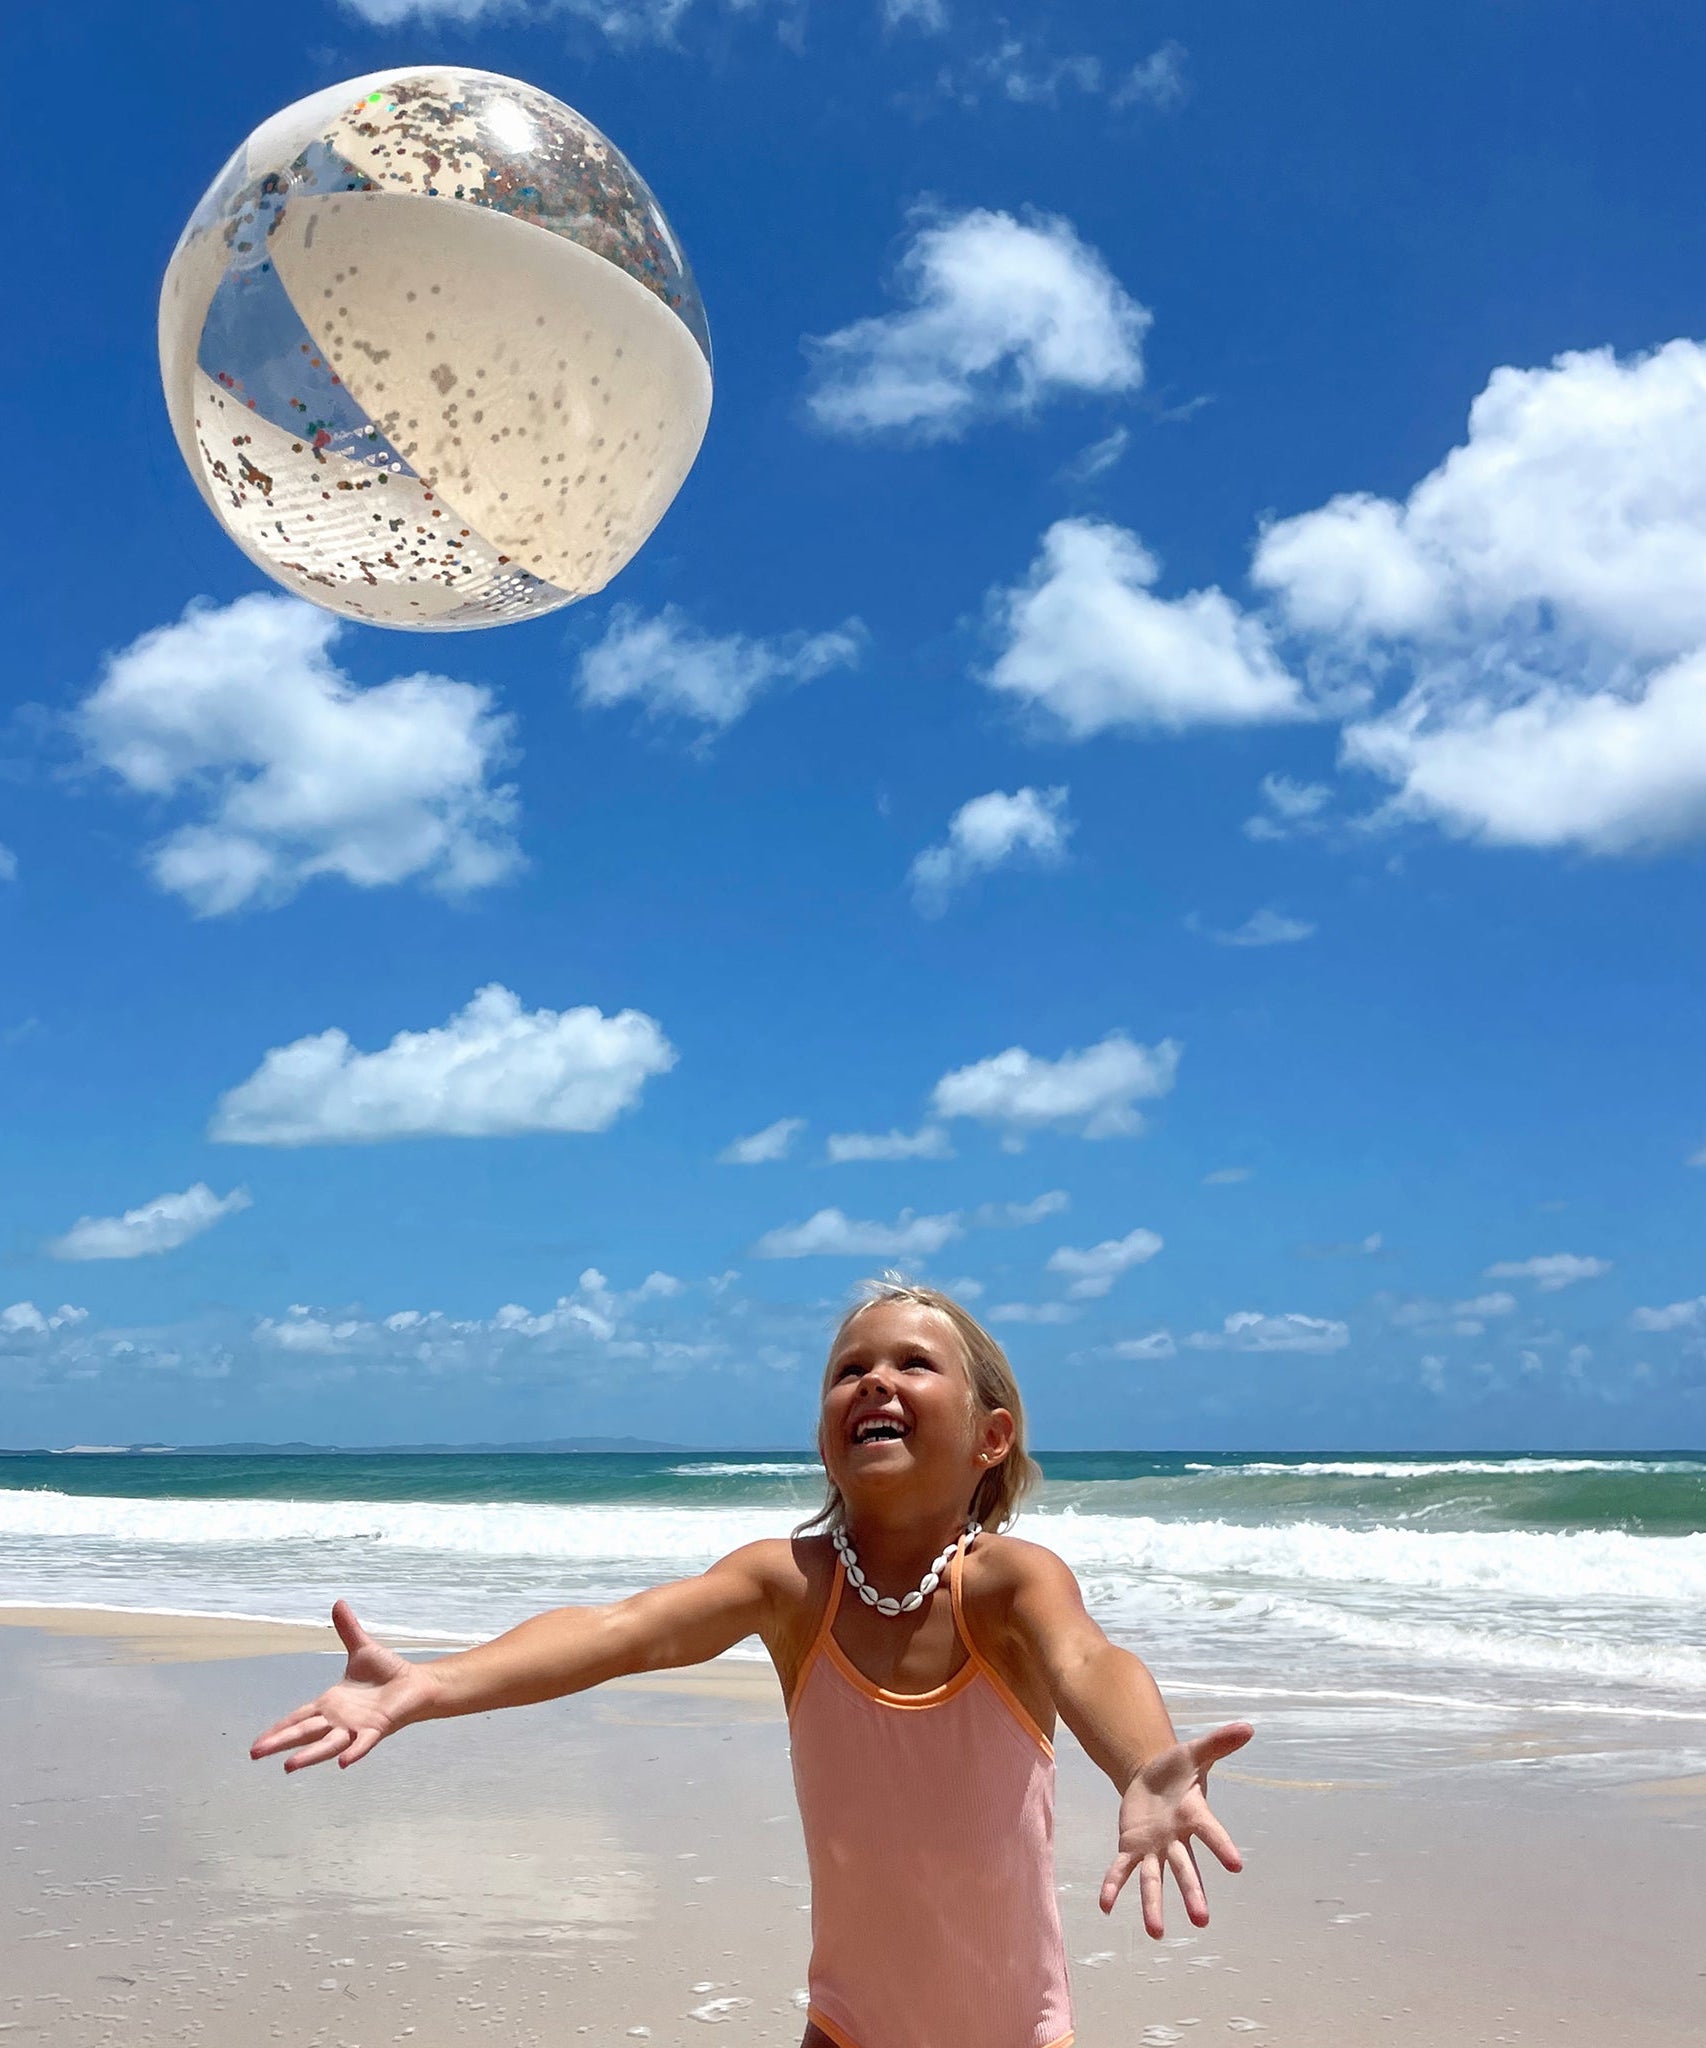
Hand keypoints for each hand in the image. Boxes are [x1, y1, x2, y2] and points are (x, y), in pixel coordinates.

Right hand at [250, 1601, 436, 1772]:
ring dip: (309, 1755)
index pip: (298, 1718)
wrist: (416, 1683)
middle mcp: (338, 1720)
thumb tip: (338, 1602)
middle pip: (303, 1732)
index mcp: (330, 1704)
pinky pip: (362, 1744)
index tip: (257, 1743)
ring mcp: (356, 1727)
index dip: (278, 1728)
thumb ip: (348, 1629)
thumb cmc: (388, 1672)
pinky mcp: (376, 1729)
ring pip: (327, 1744)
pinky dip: (353, 1752)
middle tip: (255, 1754)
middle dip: (279, 1743)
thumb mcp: (362, 1648)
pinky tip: (342, 1762)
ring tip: (287, 1766)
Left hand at [1100, 1720, 1251, 1936]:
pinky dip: (1113, 1885)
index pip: (1211, 1832)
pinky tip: (1105, 1905)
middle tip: (1201, 1921)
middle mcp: (1176, 1838)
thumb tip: (1248, 1726)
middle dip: (1192, 1892)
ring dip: (1153, 1904)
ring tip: (1156, 1933)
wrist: (1150, 1775)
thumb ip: (1219, 1742)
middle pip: (1185, 1868)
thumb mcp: (1195, 1751)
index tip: (1236, 1865)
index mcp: (1194, 1815)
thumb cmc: (1178, 1767)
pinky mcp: (1131, 1846)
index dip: (1222, 1846)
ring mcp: (1154, 1846)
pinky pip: (1122, 1868)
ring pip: (1154, 1878)